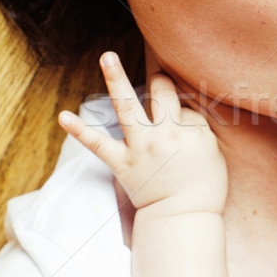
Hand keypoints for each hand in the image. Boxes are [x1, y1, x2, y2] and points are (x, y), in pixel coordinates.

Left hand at [58, 52, 227, 215]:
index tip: (180, 117)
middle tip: (158, 76)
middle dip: (159, 82)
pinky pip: (98, 144)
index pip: (183, 106)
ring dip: (116, 78)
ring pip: (127, 107)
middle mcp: (163, 134)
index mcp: (188, 131)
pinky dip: (80, 130)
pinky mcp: (121, 164)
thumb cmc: (204, 186)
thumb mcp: (212, 151)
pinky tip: (63, 116)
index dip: (181, 108)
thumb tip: (178, 110)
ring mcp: (140, 147)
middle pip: (160, 93)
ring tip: (108, 57)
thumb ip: (196, 126)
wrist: (184, 219)